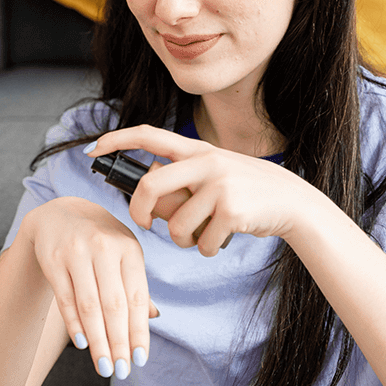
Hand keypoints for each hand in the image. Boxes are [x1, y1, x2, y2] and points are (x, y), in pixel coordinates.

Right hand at [20, 196, 154, 379]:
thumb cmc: (100, 241)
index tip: (140, 359)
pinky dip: (74, 324)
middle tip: (122, 371)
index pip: (137, 297)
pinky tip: (83, 344)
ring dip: (98, 341)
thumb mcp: (123, 254)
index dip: (139, 331)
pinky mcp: (53, 260)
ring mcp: (77, 252)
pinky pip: (66, 298)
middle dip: (119, 343)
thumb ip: (135, 285)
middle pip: (114, 305)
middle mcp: (105, 248)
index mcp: (130, 249)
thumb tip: (154, 317)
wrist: (60, 214)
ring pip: (90, 305)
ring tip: (104, 366)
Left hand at [86, 125, 316, 256]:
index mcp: (197, 150)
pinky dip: (206, 249)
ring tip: (202, 235)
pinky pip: (201, 243)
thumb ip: (181, 185)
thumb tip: (148, 205)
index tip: (93, 149)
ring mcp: (220, 185)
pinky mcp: (232, 211)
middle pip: (151, 186)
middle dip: (139, 211)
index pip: (149, 135)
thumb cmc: (245, 193)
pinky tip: (221, 240)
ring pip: (176, 225)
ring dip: (184, 240)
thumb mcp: (213, 177)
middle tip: (144, 225)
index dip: (118, 140)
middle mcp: (206, 162)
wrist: (292, 203)